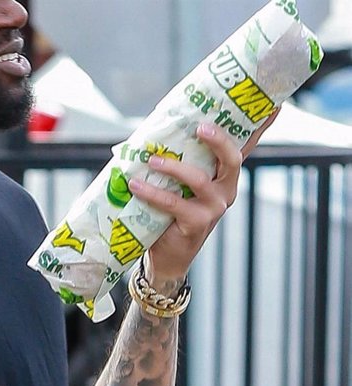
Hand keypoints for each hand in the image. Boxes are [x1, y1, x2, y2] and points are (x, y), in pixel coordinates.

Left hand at [128, 109, 279, 288]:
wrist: (167, 254)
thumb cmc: (170, 213)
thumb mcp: (178, 183)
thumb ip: (177, 160)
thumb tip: (152, 132)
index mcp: (224, 175)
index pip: (245, 147)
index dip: (261, 127)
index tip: (274, 105)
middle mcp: (226, 189)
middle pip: (231, 159)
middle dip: (218, 140)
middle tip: (200, 127)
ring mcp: (214, 207)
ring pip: (199, 180)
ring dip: (174, 168)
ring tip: (152, 160)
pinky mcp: (198, 222)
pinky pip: (174, 203)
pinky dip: (152, 192)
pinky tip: (136, 184)